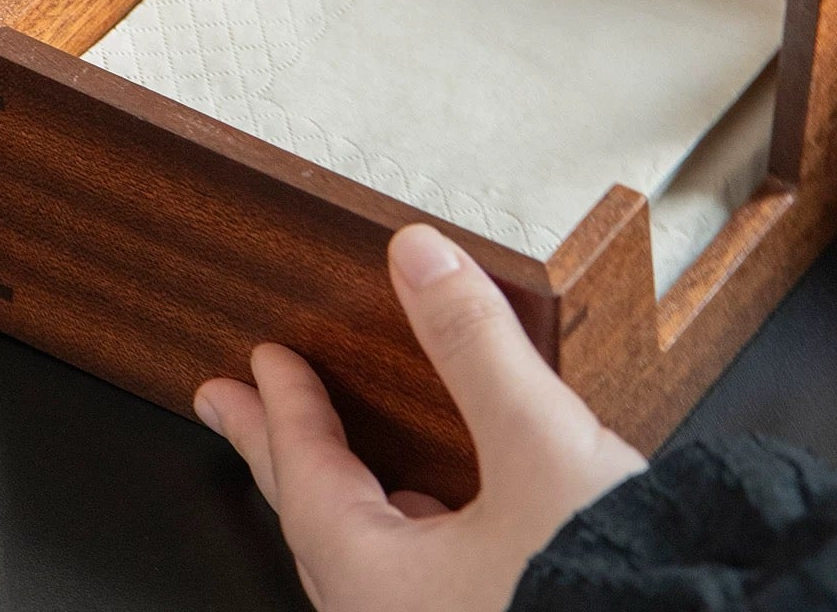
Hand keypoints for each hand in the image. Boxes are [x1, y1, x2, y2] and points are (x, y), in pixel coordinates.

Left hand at [193, 224, 645, 611]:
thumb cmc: (605, 579)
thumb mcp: (536, 441)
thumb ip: (474, 343)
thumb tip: (420, 257)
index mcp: (386, 587)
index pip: (307, 481)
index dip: (284, 411)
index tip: (262, 364)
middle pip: (313, 523)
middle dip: (272, 453)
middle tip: (231, 407)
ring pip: (360, 556)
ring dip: (334, 491)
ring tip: (322, 449)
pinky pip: (409, 576)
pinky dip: (394, 524)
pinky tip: (426, 509)